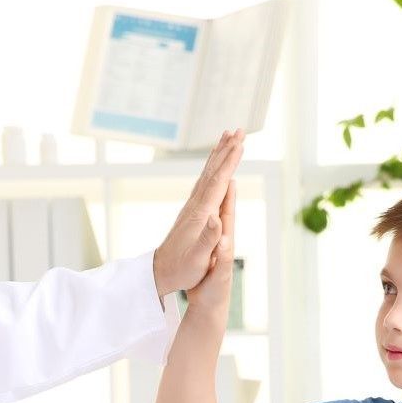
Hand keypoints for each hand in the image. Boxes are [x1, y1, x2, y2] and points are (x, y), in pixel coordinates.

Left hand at [153, 128, 244, 298]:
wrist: (161, 272)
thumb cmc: (182, 270)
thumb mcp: (198, 259)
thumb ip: (208, 239)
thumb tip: (216, 217)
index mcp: (201, 214)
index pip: (218, 182)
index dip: (230, 162)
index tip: (240, 143)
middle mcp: (195, 206)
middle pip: (213, 171)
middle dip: (226, 150)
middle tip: (239, 129)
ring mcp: (192, 207)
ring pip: (207, 174)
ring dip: (218, 155)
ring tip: (227, 138)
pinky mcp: (191, 212)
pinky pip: (204, 183)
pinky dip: (212, 169)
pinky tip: (214, 166)